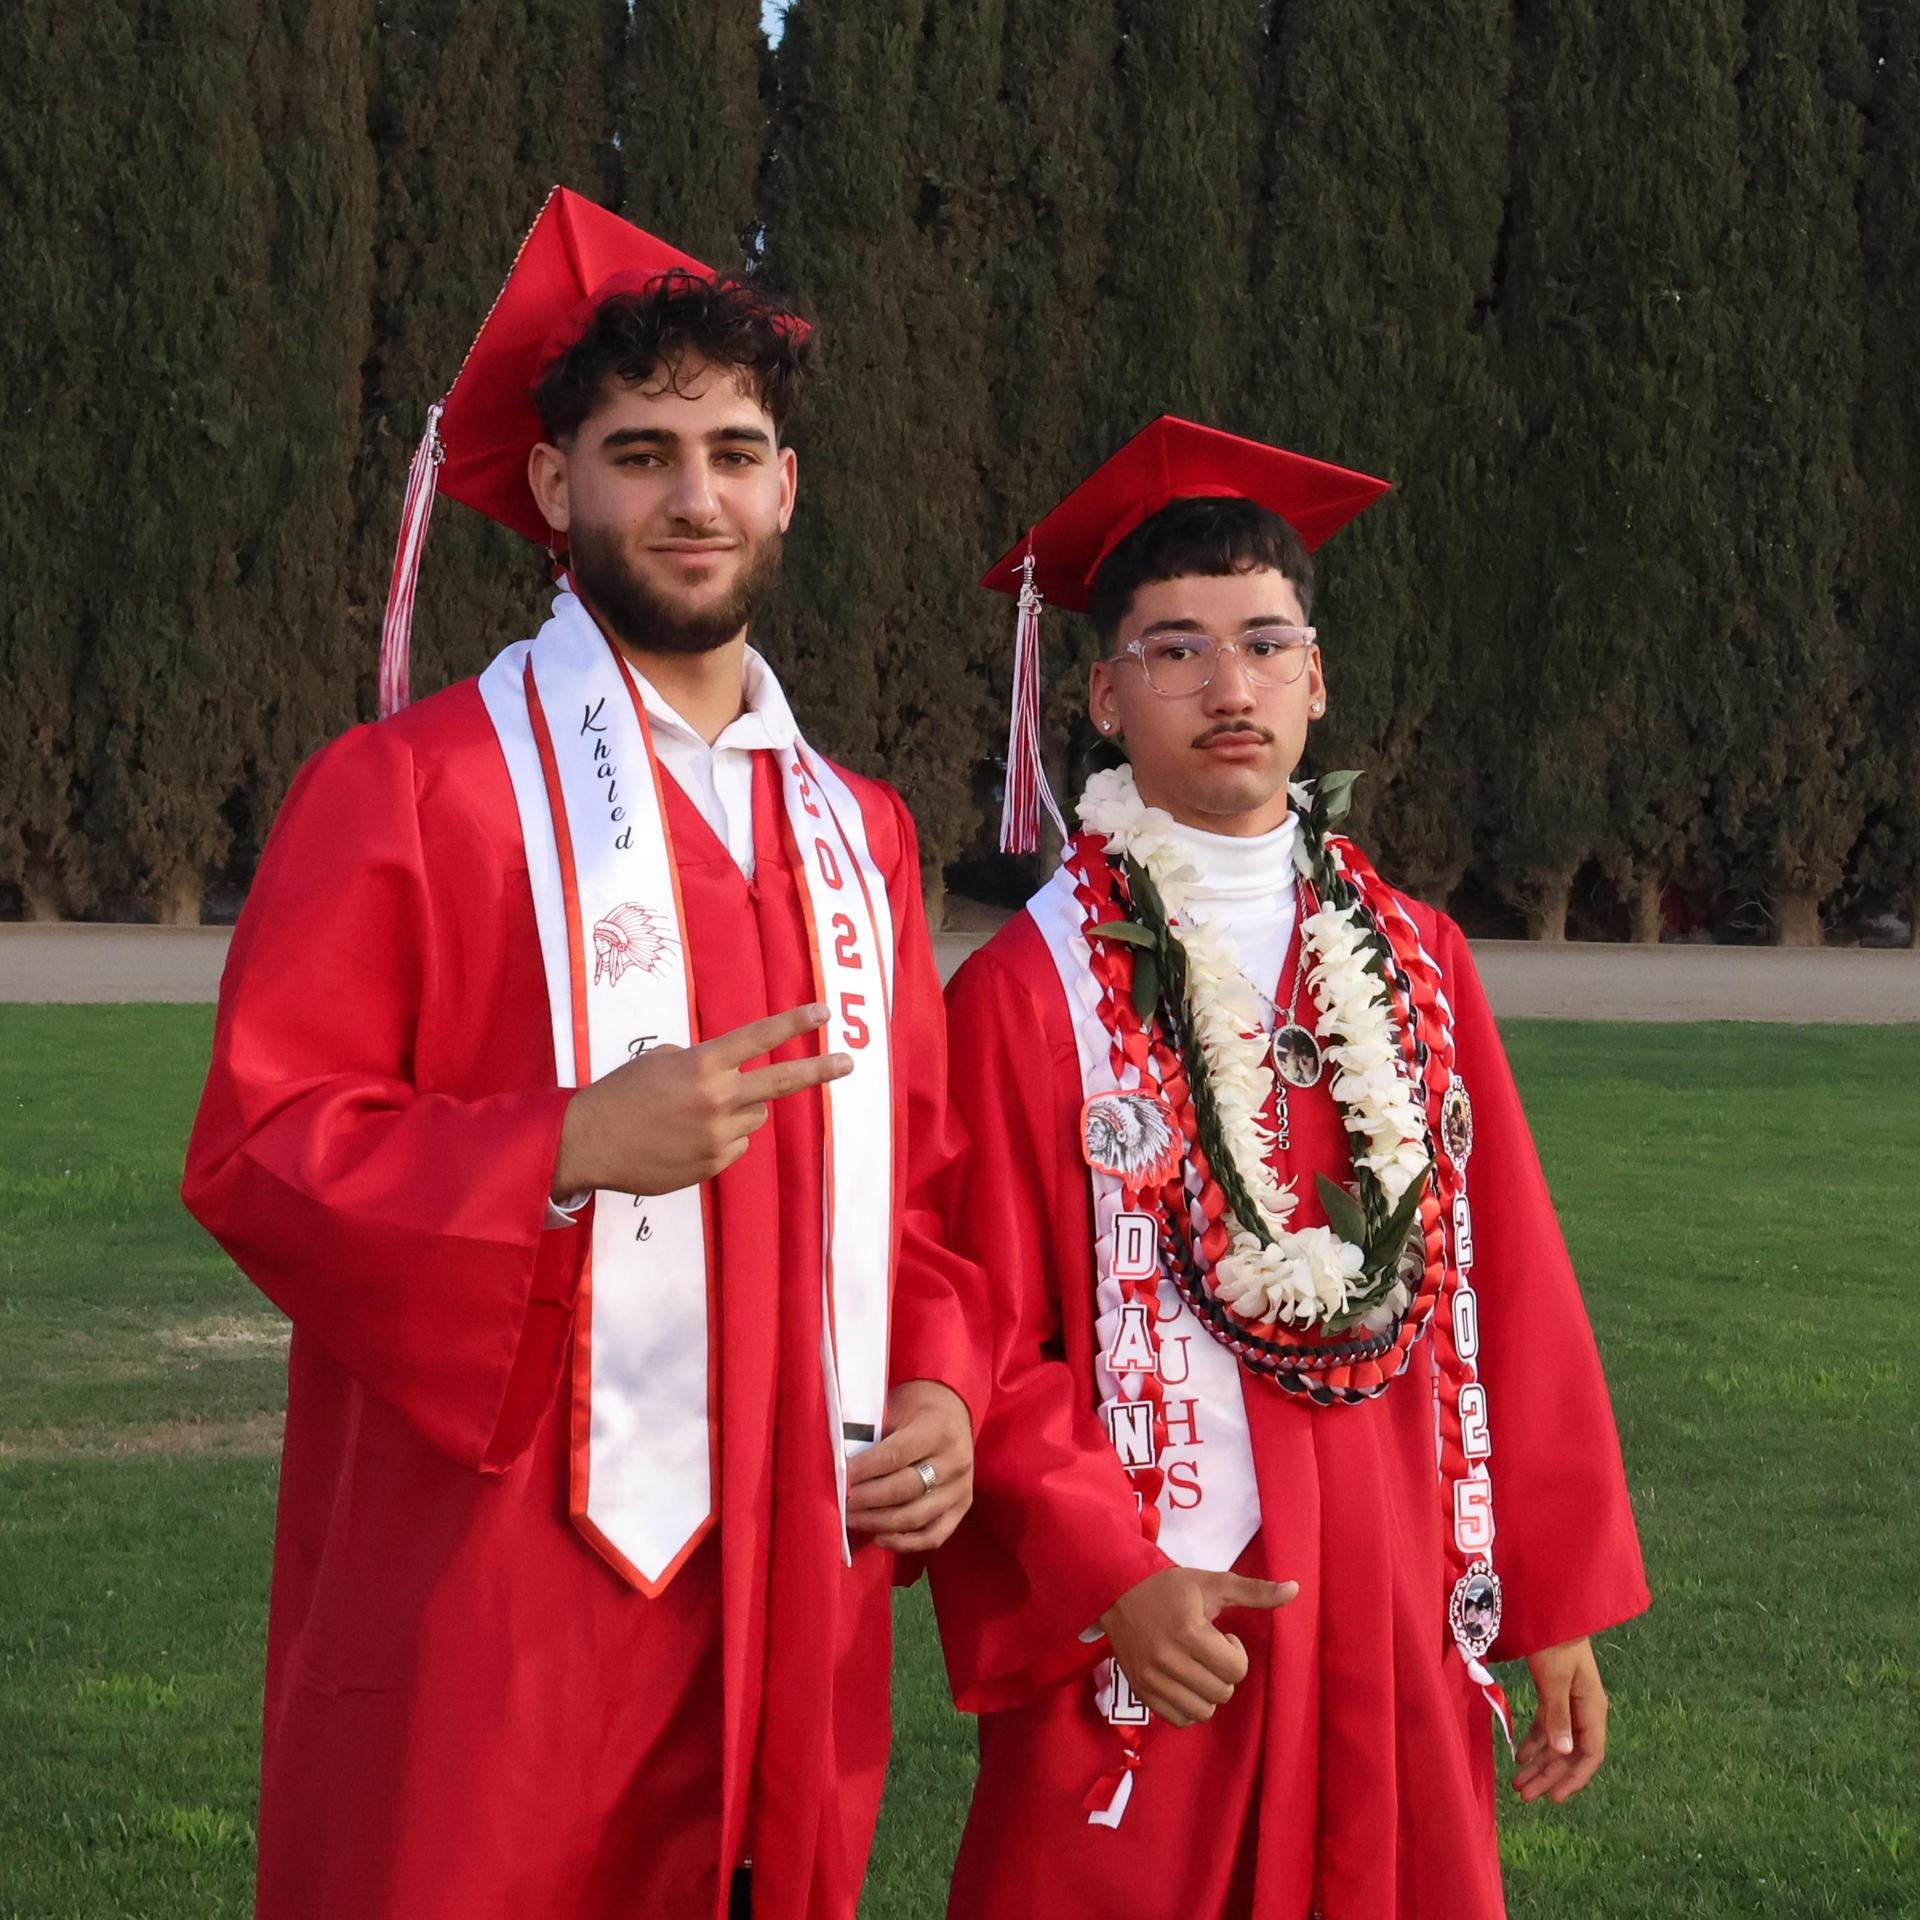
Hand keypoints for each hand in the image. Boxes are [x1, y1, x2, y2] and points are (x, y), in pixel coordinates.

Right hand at [551, 1003, 850, 1199]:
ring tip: (695, 1115)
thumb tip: (729, 1072)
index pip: (758, 1038)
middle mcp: (717, 1099)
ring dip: (738, 1111)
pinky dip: (720, 1139)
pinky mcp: (714, 1164)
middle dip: (819, 1070)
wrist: (590, 1142)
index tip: (824, 1013)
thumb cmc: (621, 1093)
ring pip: (754, 1117)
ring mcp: (718, 1135)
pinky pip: (735, 1145)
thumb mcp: (660, 1061)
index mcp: (703, 1066)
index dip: (794, 1024)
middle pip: (780, 1082)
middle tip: (848, 1062)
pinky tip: (686, 1138)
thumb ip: (701, 1062)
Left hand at [845, 1379, 973, 1552]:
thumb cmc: (915, 1408)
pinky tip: (879, 1538)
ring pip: (916, 1517)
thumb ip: (874, 1437)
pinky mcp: (962, 1508)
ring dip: (878, 1523)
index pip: (894, 1456)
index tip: (840, 1479)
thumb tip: (842, 1470)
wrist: (952, 1410)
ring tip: (852, 1520)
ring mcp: (961, 1488)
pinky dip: (905, 1543)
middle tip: (841, 1503)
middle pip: (904, 1490)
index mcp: (937, 1430)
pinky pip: (934, 1536)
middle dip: (867, 1499)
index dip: (864, 1471)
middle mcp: (955, 1461)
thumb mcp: (895, 1409)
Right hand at [1098, 1566, 1298, 1727]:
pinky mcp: (1141, 1692)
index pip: (1234, 1669)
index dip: (1236, 1653)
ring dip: (1208, 1694)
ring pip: (1202, 1713)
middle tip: (1209, 1652)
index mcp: (1188, 1632)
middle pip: (1221, 1693)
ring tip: (1198, 1669)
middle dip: (1224, 1673)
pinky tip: (1185, 1683)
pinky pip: (1178, 1720)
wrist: (1117, 1590)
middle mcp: (1168, 1660)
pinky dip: (1189, 1707)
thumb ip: (1255, 1591)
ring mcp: (1151, 1679)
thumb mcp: (1213, 1583)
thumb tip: (1296, 1590)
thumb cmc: (1170, 1587)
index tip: (1222, 1636)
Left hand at [1513, 1636, 1608, 1803]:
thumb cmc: (1555, 1642)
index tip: (1554, 1797)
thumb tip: (1564, 1753)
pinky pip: (1547, 1725)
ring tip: (1518, 1783)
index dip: (1574, 1779)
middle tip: (1524, 1795)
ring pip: (1557, 1742)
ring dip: (1539, 1763)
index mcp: (1592, 1708)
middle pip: (1570, 1753)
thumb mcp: (1555, 1679)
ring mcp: (1570, 1701)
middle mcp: (1584, 1709)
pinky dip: (1534, 1741)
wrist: (1551, 1610)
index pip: (1590, 1755)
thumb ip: (1558, 1716)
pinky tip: (1520, 1755)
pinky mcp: (1555, 1693)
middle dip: (1548, 1776)